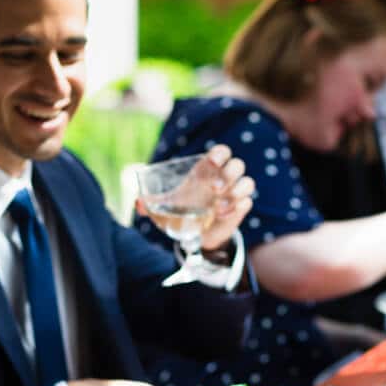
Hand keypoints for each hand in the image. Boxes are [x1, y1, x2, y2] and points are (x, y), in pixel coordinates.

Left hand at [135, 144, 255, 251]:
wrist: (198, 233)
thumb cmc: (183, 210)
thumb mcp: (167, 206)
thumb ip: (151, 204)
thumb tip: (137, 203)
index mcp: (208, 170)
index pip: (222, 152)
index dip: (220, 153)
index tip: (212, 161)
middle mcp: (224, 178)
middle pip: (238, 164)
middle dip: (229, 174)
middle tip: (214, 189)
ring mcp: (235, 192)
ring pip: (248, 182)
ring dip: (236, 192)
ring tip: (218, 207)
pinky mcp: (241, 208)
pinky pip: (246, 202)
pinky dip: (236, 207)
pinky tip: (221, 215)